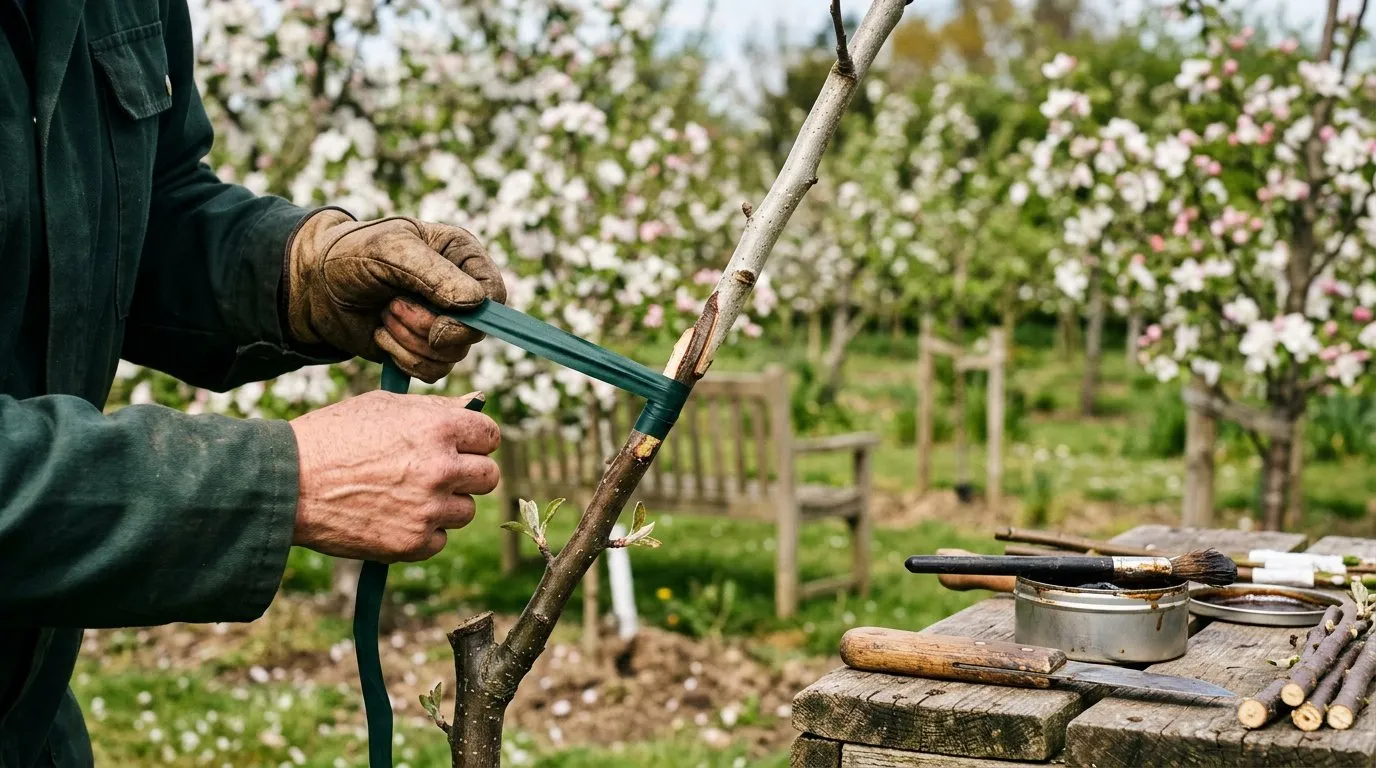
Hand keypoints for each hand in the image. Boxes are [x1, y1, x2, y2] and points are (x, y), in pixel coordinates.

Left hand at [284, 208, 507, 381]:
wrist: (314, 286)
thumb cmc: (352, 255)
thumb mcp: (391, 251)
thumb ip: (435, 275)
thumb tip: (475, 302)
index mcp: (461, 257)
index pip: (494, 294)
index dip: (474, 314)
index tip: (441, 318)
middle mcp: (459, 291)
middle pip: (474, 332)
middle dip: (428, 327)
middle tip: (392, 306)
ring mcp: (443, 323)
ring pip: (451, 356)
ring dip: (409, 340)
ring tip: (383, 315)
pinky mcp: (423, 350)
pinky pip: (432, 372)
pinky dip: (402, 358)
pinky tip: (381, 335)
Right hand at [289, 391, 500, 561]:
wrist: (288, 483)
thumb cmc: (333, 436)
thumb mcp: (384, 406)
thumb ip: (437, 407)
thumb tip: (478, 401)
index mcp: (438, 428)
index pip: (490, 436)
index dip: (475, 440)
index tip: (459, 445)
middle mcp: (441, 468)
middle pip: (487, 476)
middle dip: (466, 473)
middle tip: (434, 472)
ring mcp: (429, 509)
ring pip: (465, 511)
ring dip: (444, 505)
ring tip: (404, 494)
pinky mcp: (414, 543)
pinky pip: (440, 539)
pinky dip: (422, 532)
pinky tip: (392, 516)